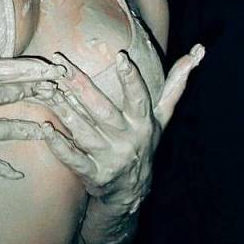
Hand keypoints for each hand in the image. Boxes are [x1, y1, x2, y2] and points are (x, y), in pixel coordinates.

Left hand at [35, 45, 204, 205]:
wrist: (133, 192)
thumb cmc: (144, 142)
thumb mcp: (163, 116)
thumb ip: (176, 84)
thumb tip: (198, 51)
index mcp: (143, 123)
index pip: (139, 98)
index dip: (131, 79)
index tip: (121, 57)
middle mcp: (128, 140)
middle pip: (102, 110)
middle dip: (80, 85)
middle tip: (59, 64)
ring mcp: (109, 158)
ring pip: (83, 131)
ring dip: (63, 110)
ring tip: (46, 88)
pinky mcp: (93, 174)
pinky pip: (73, 159)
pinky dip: (58, 144)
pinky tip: (45, 127)